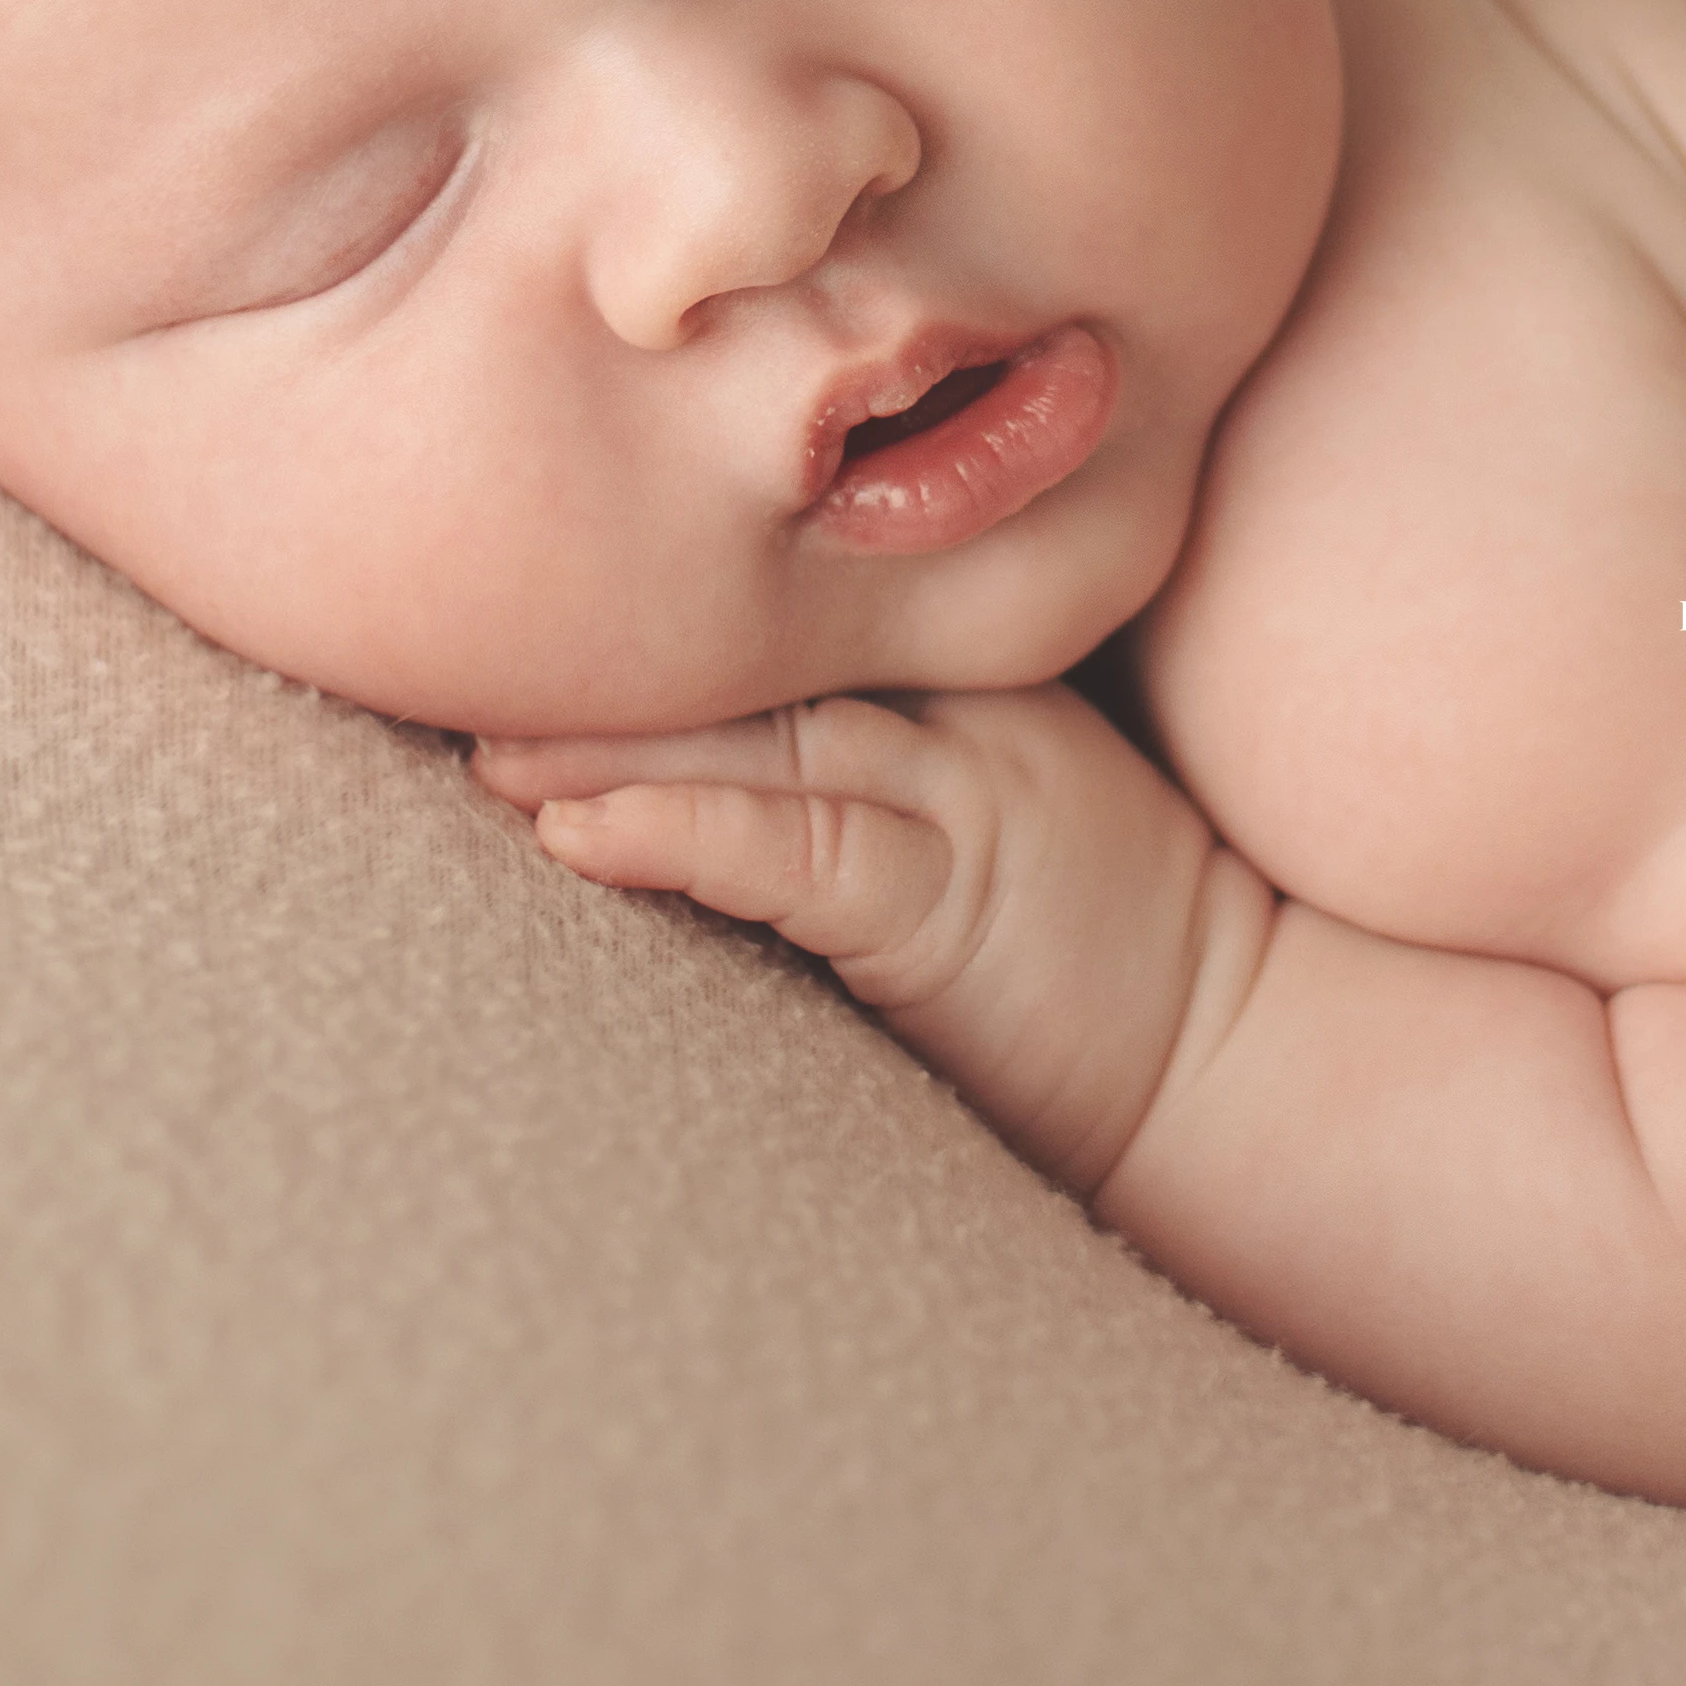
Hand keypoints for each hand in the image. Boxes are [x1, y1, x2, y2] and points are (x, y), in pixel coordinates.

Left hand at [473, 682, 1234, 1201]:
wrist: (1235, 1063)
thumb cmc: (1092, 966)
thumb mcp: (981, 830)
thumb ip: (865, 778)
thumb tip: (682, 779)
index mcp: (958, 683)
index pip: (784, 627)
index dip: (653, 625)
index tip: (518, 622)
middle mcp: (959, 712)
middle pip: (754, 664)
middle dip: (600, 670)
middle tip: (450, 659)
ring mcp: (965, 794)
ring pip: (760, 738)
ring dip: (609, 744)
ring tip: (482, 752)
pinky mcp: (951, 900)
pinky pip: (803, 851)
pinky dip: (687, 832)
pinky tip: (581, 833)